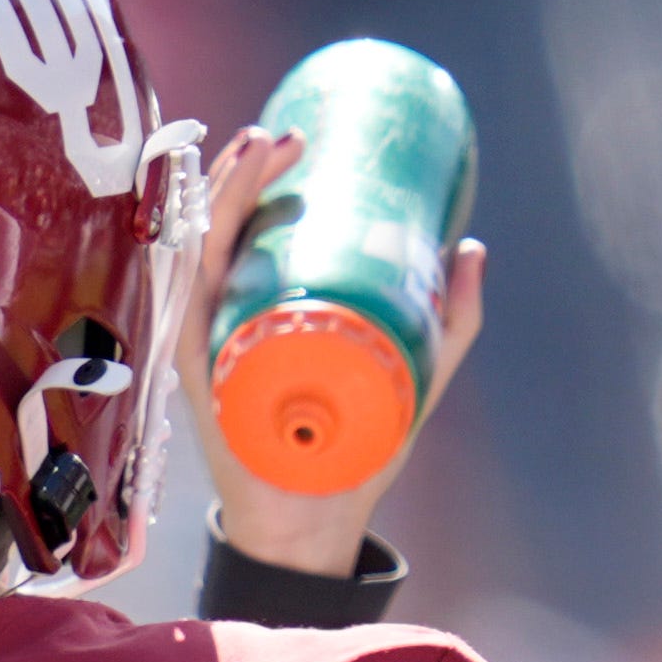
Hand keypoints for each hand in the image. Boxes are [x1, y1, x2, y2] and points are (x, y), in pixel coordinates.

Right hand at [170, 122, 485, 579]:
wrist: (315, 526)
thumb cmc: (351, 454)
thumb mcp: (411, 374)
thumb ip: (448, 319)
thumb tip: (471, 244)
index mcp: (267, 314)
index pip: (252, 231)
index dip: (263, 176)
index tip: (299, 136)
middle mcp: (230, 324)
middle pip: (222, 231)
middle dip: (243, 172)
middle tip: (283, 135)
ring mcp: (211, 349)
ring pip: (201, 256)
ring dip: (222, 199)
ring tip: (256, 152)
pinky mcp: (204, 379)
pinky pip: (189, 311)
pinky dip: (195, 262)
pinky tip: (207, 228)